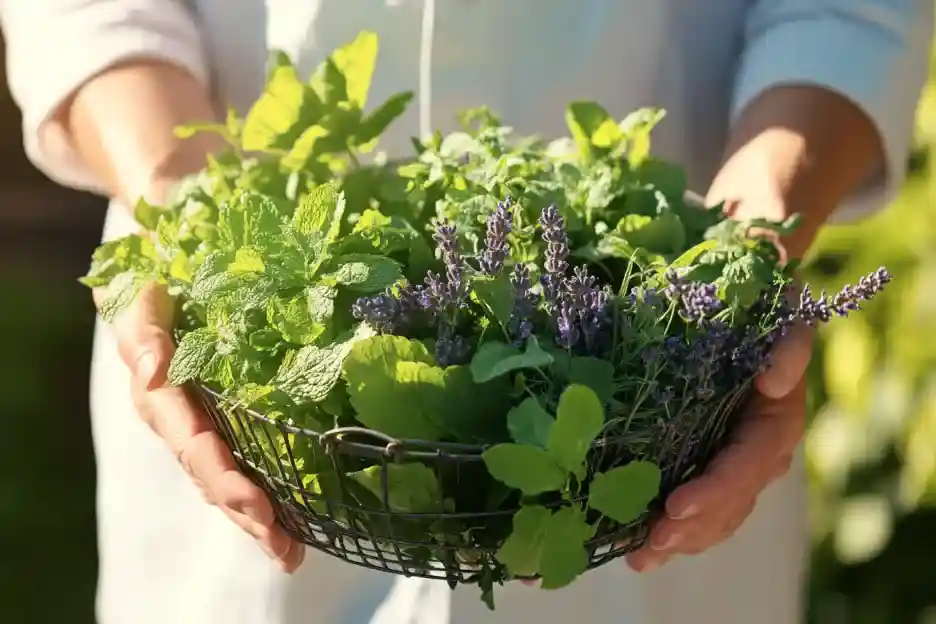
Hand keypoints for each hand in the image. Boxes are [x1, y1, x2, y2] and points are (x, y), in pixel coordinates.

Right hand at [95, 282, 304, 571]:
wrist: (161, 280)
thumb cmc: (155, 290)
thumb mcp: (144, 303)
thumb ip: (146, 334)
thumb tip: (153, 370)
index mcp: (164, 402)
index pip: (198, 450)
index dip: (228, 481)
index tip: (260, 508)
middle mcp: (182, 425)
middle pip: (216, 481)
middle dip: (250, 517)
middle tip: (286, 551)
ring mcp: (202, 428)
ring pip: (228, 482)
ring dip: (258, 520)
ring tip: (291, 553)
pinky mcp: (223, 423)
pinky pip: (243, 464)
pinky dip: (265, 496)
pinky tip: (292, 524)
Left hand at [625, 323, 812, 571]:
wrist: (744, 317)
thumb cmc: (761, 316)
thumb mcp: (782, 319)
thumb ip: (788, 344)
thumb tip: (775, 380)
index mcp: (774, 426)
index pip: (745, 467)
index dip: (714, 491)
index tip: (675, 506)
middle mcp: (757, 456)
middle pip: (727, 504)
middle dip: (689, 529)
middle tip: (649, 544)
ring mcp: (732, 468)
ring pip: (712, 518)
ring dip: (677, 541)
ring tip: (640, 558)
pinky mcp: (706, 469)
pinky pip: (696, 511)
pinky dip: (670, 532)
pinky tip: (638, 551)